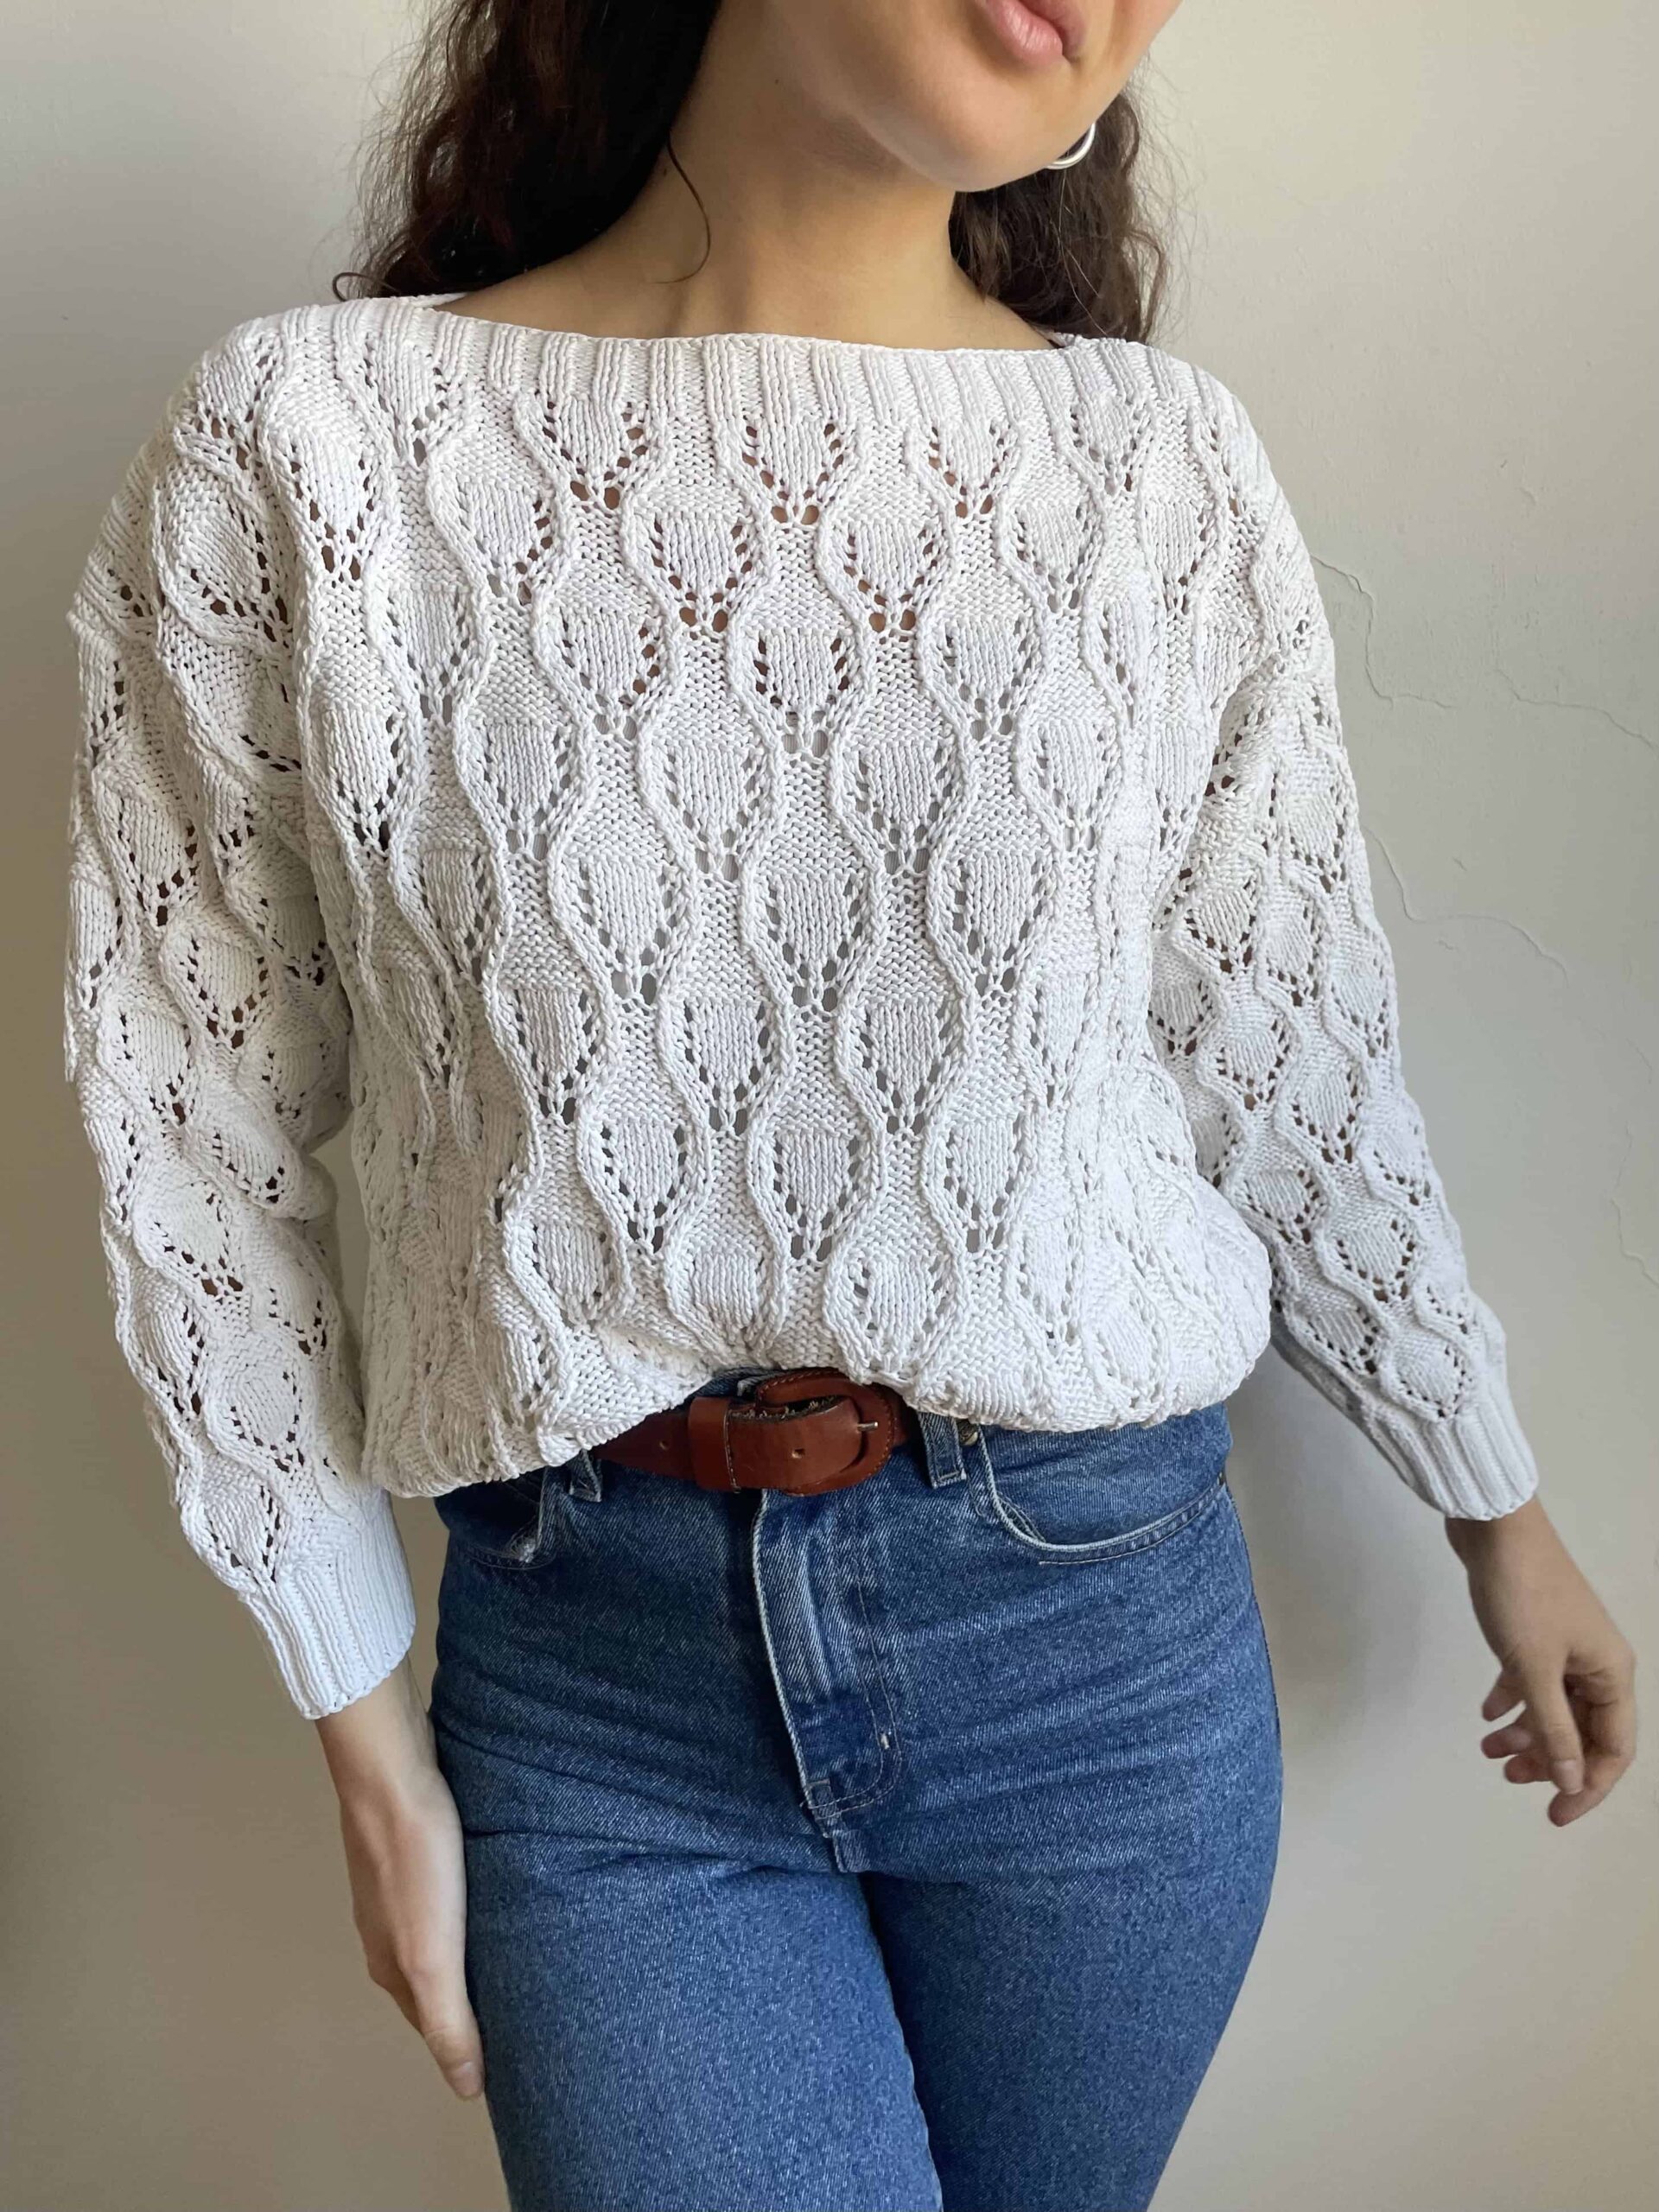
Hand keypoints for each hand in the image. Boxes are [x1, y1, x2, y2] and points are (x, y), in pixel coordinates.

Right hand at [313, 1658, 484, 2099]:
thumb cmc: (415, 1863)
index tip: (512, 2049)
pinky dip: (468, 1907)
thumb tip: (468, 2089)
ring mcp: (397, 1886)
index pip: (434, 2024)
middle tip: (526, 2001)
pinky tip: (494, 1895)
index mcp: (391, 1966)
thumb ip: (449, 2022)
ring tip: (517, 1952)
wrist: (391, 1771)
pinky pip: (444, 1893)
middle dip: (473, 1996)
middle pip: (435, 1981)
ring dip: (471, 1949)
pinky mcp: (414, 1847)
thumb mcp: (434, 1956)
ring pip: (439, 1935)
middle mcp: (387, 1930)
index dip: (469, 2040)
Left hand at [1445, 1495, 1636, 1824]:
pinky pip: (1531, 1679)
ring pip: (1554, 1705)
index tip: (1553, 1814)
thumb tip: (1572, 1781)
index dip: (1587, 1787)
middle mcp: (1596, 1661)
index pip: (1613, 1749)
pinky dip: (1511, 1699)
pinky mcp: (1535, 1629)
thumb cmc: (1521, 1596)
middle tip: (1508, 1778)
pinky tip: (1485, 1713)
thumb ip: (1554, 1729)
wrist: (1494, 1526)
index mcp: (1611, 1673)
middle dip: (1550, 1759)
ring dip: (1526, 1733)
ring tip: (1488, 1750)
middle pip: (1583, 1730)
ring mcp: (1566, 1644)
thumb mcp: (1534, 1670)